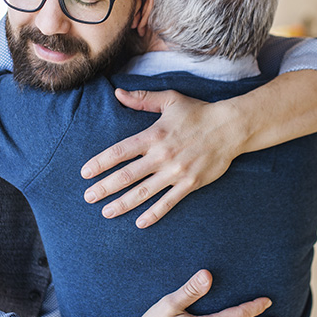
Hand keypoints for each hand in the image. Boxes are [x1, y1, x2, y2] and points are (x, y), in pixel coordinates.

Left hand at [81, 89, 247, 227]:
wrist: (231, 127)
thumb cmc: (199, 112)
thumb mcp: (170, 100)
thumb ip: (142, 99)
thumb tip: (118, 94)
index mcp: (154, 135)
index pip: (120, 152)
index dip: (100, 163)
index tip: (85, 173)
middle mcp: (162, 156)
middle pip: (127, 175)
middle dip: (104, 188)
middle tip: (88, 197)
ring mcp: (176, 172)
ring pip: (143, 192)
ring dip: (123, 204)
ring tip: (106, 212)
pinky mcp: (190, 183)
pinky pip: (168, 202)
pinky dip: (153, 214)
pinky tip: (139, 222)